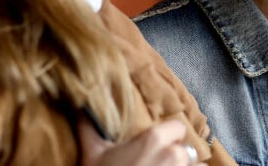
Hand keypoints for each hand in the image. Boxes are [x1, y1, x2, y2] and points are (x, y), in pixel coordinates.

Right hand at [78, 117, 206, 165]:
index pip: (178, 127)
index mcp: (155, 139)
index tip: (159, 145)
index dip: (170, 136)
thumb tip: (80, 106)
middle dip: (177, 156)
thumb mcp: (93, 154)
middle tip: (159, 165)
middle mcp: (174, 155)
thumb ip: (90, 127)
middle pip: (187, 150)